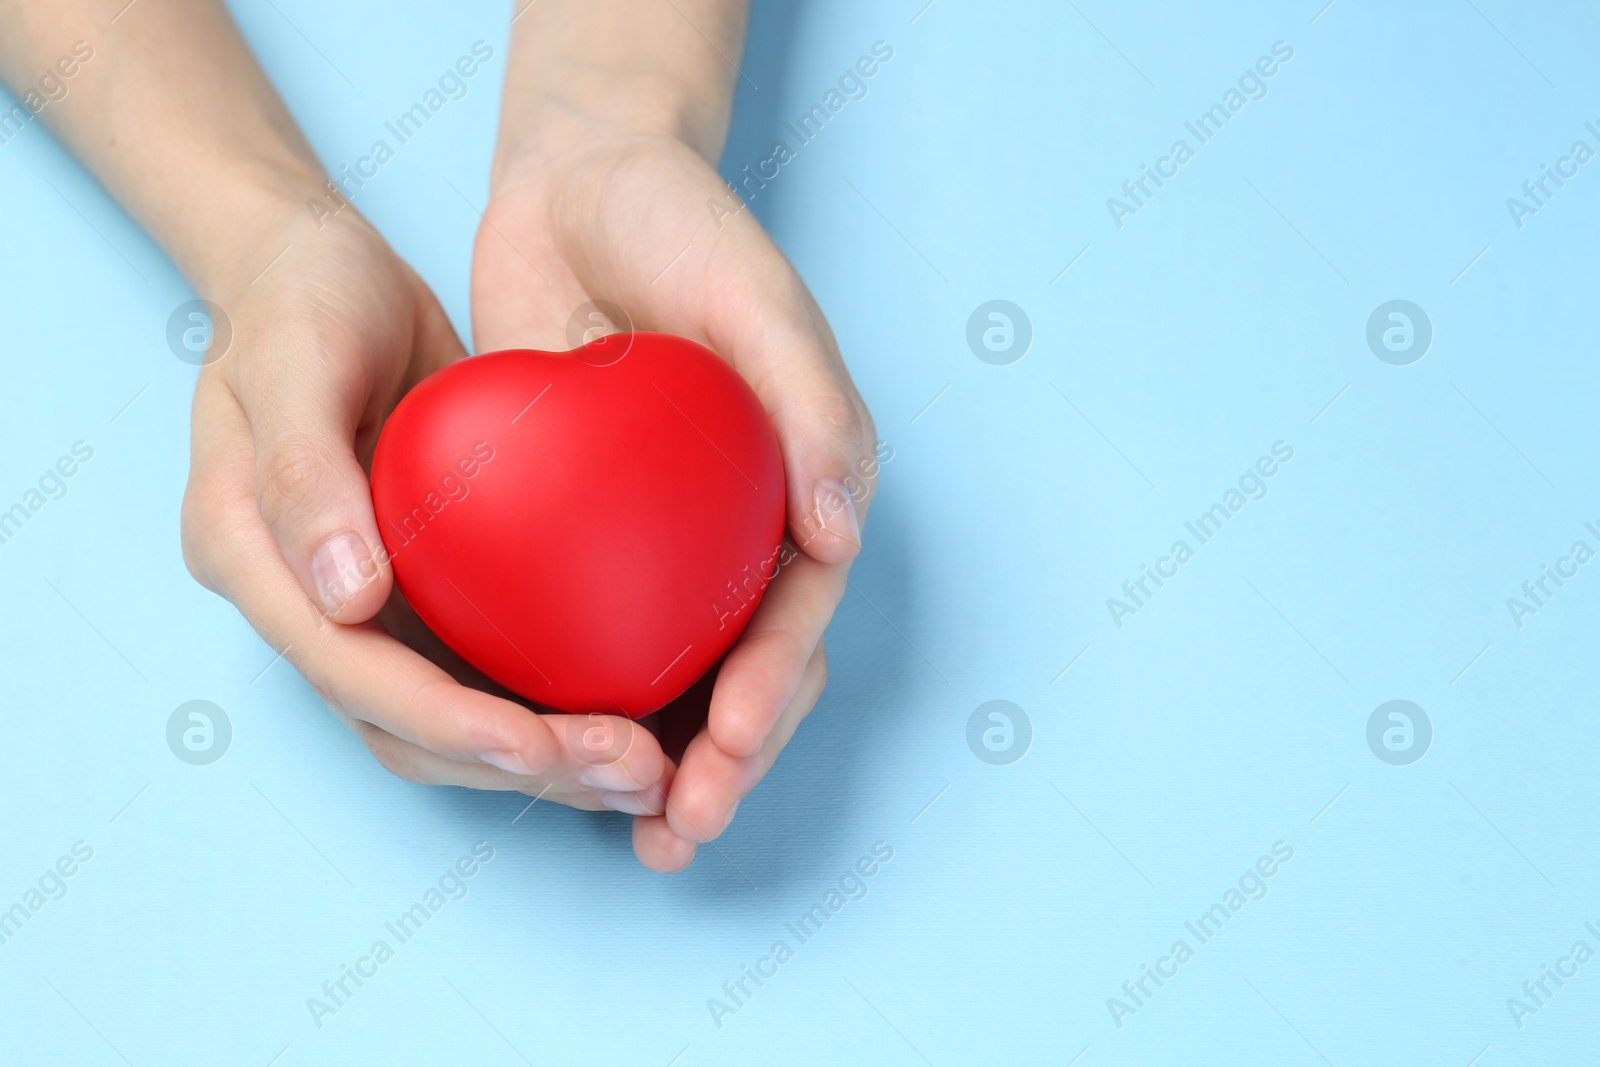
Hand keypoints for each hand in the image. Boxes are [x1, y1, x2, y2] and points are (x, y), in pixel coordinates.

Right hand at [179, 198, 670, 818]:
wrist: (322, 276)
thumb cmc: (301, 300)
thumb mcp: (291, 357)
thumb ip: (304, 475)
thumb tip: (345, 600)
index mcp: (252, 562)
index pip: (352, 677)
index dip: (448, 725)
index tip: (541, 746)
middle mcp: (307, 606)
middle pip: (410, 729)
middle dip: (518, 764)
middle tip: (634, 770)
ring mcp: (366, 608)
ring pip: (452, 724)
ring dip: (548, 758)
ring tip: (651, 767)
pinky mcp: (427, 593)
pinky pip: (489, 672)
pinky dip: (555, 706)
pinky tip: (637, 711)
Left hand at [470, 110, 878, 871]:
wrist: (578, 185)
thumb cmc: (682, 227)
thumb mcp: (756, 295)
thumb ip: (814, 400)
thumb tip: (845, 527)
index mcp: (801, 489)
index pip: (797, 615)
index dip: (768, 693)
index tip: (720, 750)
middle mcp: (742, 531)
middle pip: (747, 671)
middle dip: (724, 763)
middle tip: (677, 830)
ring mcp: (666, 542)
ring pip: (676, 677)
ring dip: (663, 765)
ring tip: (642, 837)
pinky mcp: (590, 536)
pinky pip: (594, 633)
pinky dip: (586, 701)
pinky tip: (556, 754)